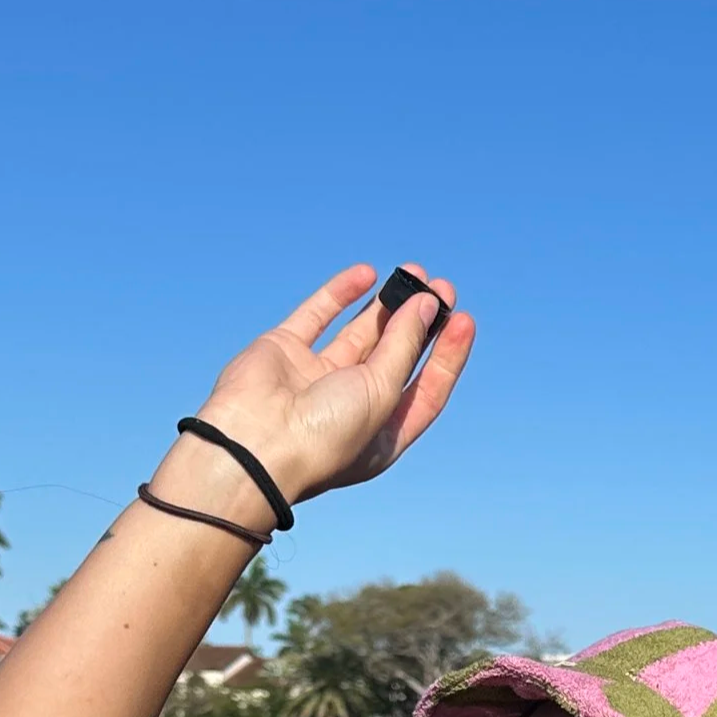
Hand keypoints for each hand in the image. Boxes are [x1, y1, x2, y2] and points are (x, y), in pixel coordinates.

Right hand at [183, 262, 474, 507]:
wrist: (253, 444)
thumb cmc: (324, 435)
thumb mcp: (380, 393)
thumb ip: (404, 347)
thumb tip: (424, 305)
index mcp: (380, 434)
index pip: (425, 390)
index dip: (446, 356)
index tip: (463, 318)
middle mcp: (350, 407)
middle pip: (396, 358)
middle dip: (420, 323)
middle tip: (441, 287)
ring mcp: (316, 378)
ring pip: (360, 334)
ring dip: (388, 305)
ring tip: (414, 272)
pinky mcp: (285, 351)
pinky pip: (317, 316)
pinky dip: (340, 295)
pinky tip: (367, 275)